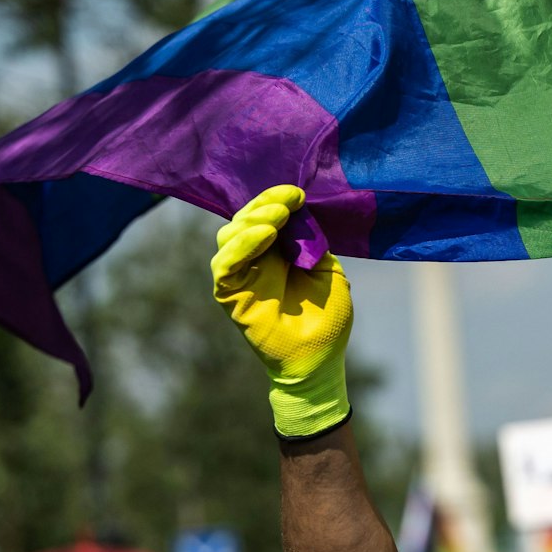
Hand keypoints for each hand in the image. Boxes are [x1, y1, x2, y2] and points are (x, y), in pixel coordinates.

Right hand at [211, 185, 353, 436]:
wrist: (320, 358)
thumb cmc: (326, 318)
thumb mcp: (328, 270)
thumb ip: (312, 242)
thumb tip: (300, 215)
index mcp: (277, 251)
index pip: (266, 214)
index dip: (278, 199)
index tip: (298, 193)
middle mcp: (254, 260)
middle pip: (245, 219)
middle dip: (266, 204)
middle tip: (290, 200)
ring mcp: (240, 276)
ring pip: (230, 235)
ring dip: (253, 220)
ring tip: (278, 216)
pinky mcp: (229, 294)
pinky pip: (224, 265)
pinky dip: (241, 245)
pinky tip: (264, 235)